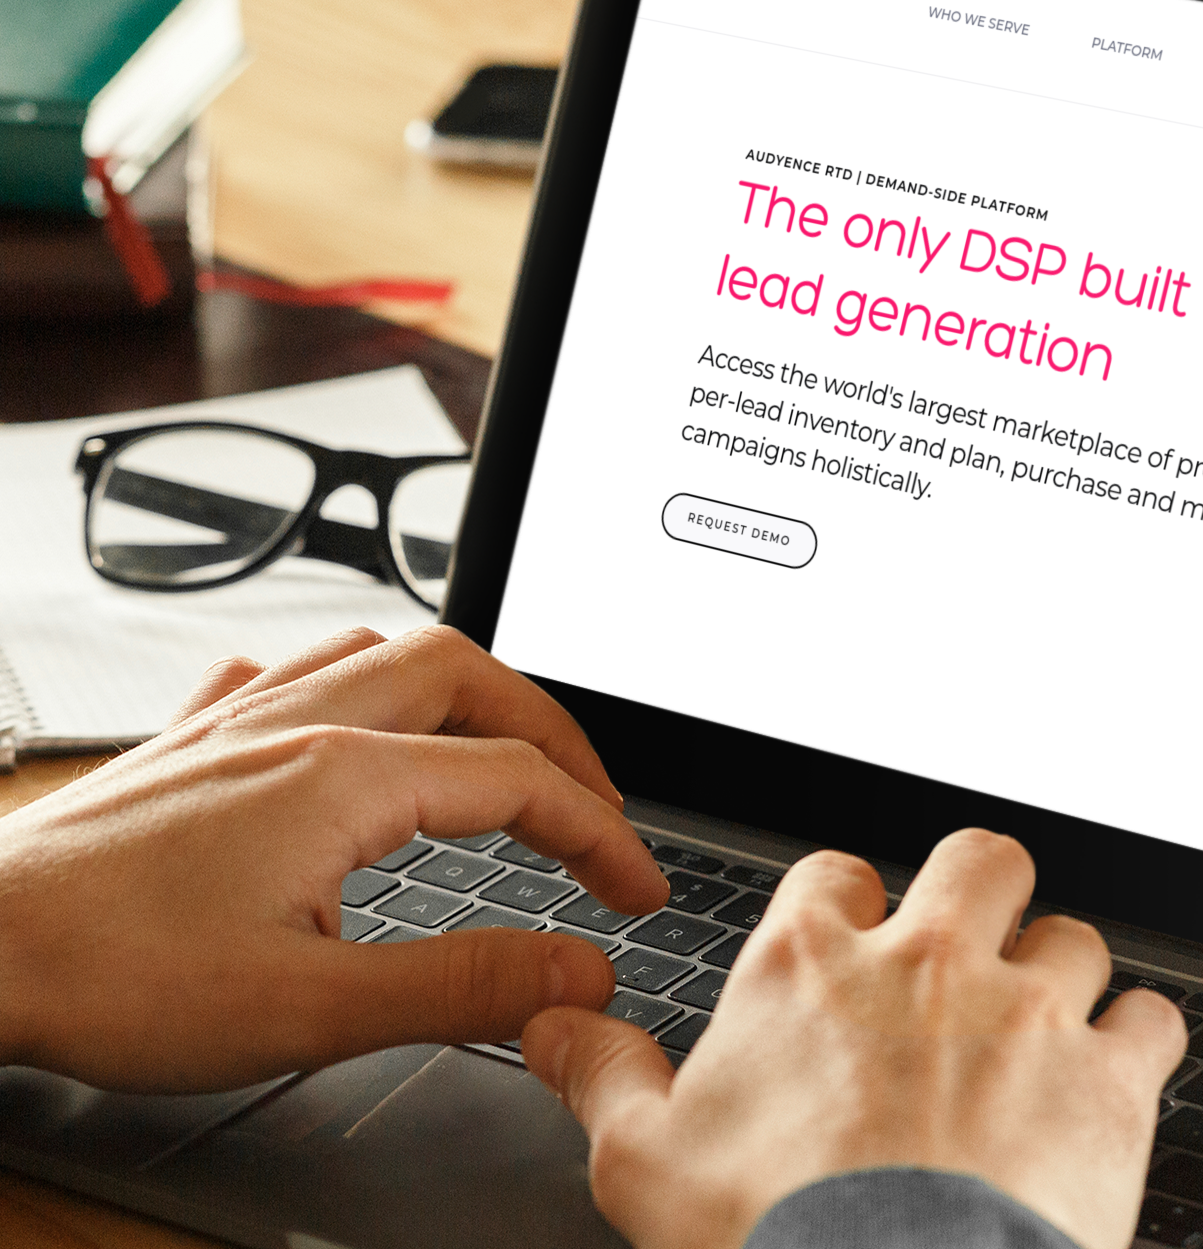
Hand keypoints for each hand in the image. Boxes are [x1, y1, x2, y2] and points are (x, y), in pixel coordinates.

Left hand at [0, 624, 667, 1091]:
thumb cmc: (111, 977)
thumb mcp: (310, 1006)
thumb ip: (460, 984)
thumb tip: (576, 967)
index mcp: (346, 776)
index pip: (520, 782)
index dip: (601, 836)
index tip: (636, 894)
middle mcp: (300, 723)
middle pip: (468, 673)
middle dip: (551, 732)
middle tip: (589, 804)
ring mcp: (239, 722)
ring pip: (383, 649)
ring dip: (465, 691)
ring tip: (498, 748)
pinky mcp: (188, 744)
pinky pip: (291, 671)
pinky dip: (356, 684)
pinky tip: (347, 723)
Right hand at [524, 828, 1186, 1248]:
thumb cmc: (766, 1240)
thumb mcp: (643, 1163)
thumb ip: (600, 1073)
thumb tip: (555, 1024)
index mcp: (812, 965)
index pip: (833, 874)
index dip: (845, 905)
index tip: (850, 942)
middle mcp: (927, 962)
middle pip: (978, 861)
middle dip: (980, 894)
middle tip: (973, 946)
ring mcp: (1028, 1010)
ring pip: (1073, 937)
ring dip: (1061, 977)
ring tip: (1044, 1030)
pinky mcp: (1109, 1077)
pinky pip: (1152, 1018)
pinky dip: (1139, 1043)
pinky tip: (1118, 1076)